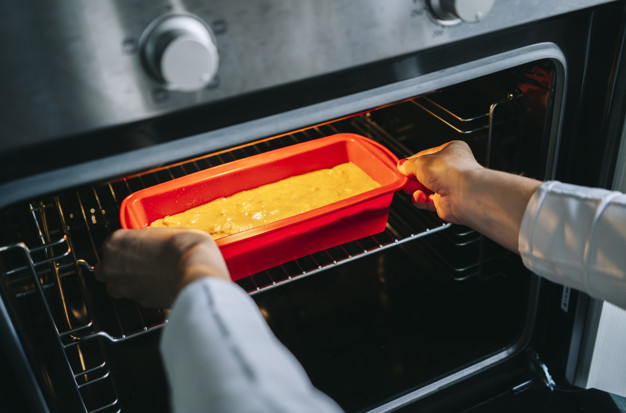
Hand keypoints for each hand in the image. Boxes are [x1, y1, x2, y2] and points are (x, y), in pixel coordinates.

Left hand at [94, 228, 230, 307]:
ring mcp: (125, 286)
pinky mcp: (139, 302)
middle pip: (104, 269)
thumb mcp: (168, 231)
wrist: (196, 271)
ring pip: (115, 288)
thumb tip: (156, 243)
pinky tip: (159, 286)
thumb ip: (152, 239)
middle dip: (118, 268)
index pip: (110, 245)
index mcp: (117, 242)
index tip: (137, 247)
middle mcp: (114, 265)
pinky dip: (145, 293)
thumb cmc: (184, 247)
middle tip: (138, 263)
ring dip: (126, 283)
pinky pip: (136, 297)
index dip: (125, 247)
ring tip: (147, 277)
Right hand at [397, 140, 482, 223]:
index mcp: (450, 151)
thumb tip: (402, 166)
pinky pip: (427, 201)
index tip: (402, 167)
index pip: (426, 155)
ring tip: (411, 188)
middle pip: (425, 173)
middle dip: (412, 178)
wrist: (465, 194)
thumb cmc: (453, 172)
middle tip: (404, 179)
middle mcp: (451, 169)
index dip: (412, 162)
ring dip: (415, 190)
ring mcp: (449, 186)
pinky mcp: (446, 202)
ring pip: (425, 188)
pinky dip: (420, 200)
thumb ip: (409, 165)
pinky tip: (418, 197)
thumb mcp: (422, 162)